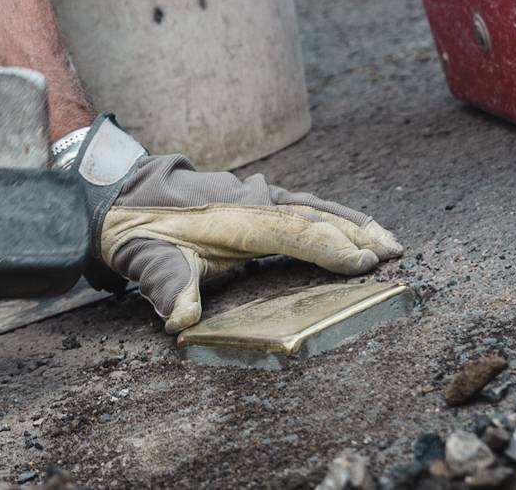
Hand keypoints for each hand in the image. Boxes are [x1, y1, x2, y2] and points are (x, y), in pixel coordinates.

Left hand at [60, 119, 402, 331]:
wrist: (123, 194)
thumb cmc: (139, 232)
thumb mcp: (148, 262)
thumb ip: (170, 291)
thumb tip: (181, 320)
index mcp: (233, 219)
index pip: (291, 231)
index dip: (328, 246)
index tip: (361, 262)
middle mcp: (251, 202)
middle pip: (313, 216)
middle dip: (354, 234)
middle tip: (393, 252)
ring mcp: (255, 195)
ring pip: (314, 206)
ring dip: (352, 222)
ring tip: (389, 240)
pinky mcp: (256, 197)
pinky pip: (304, 204)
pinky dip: (334, 214)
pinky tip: (354, 226)